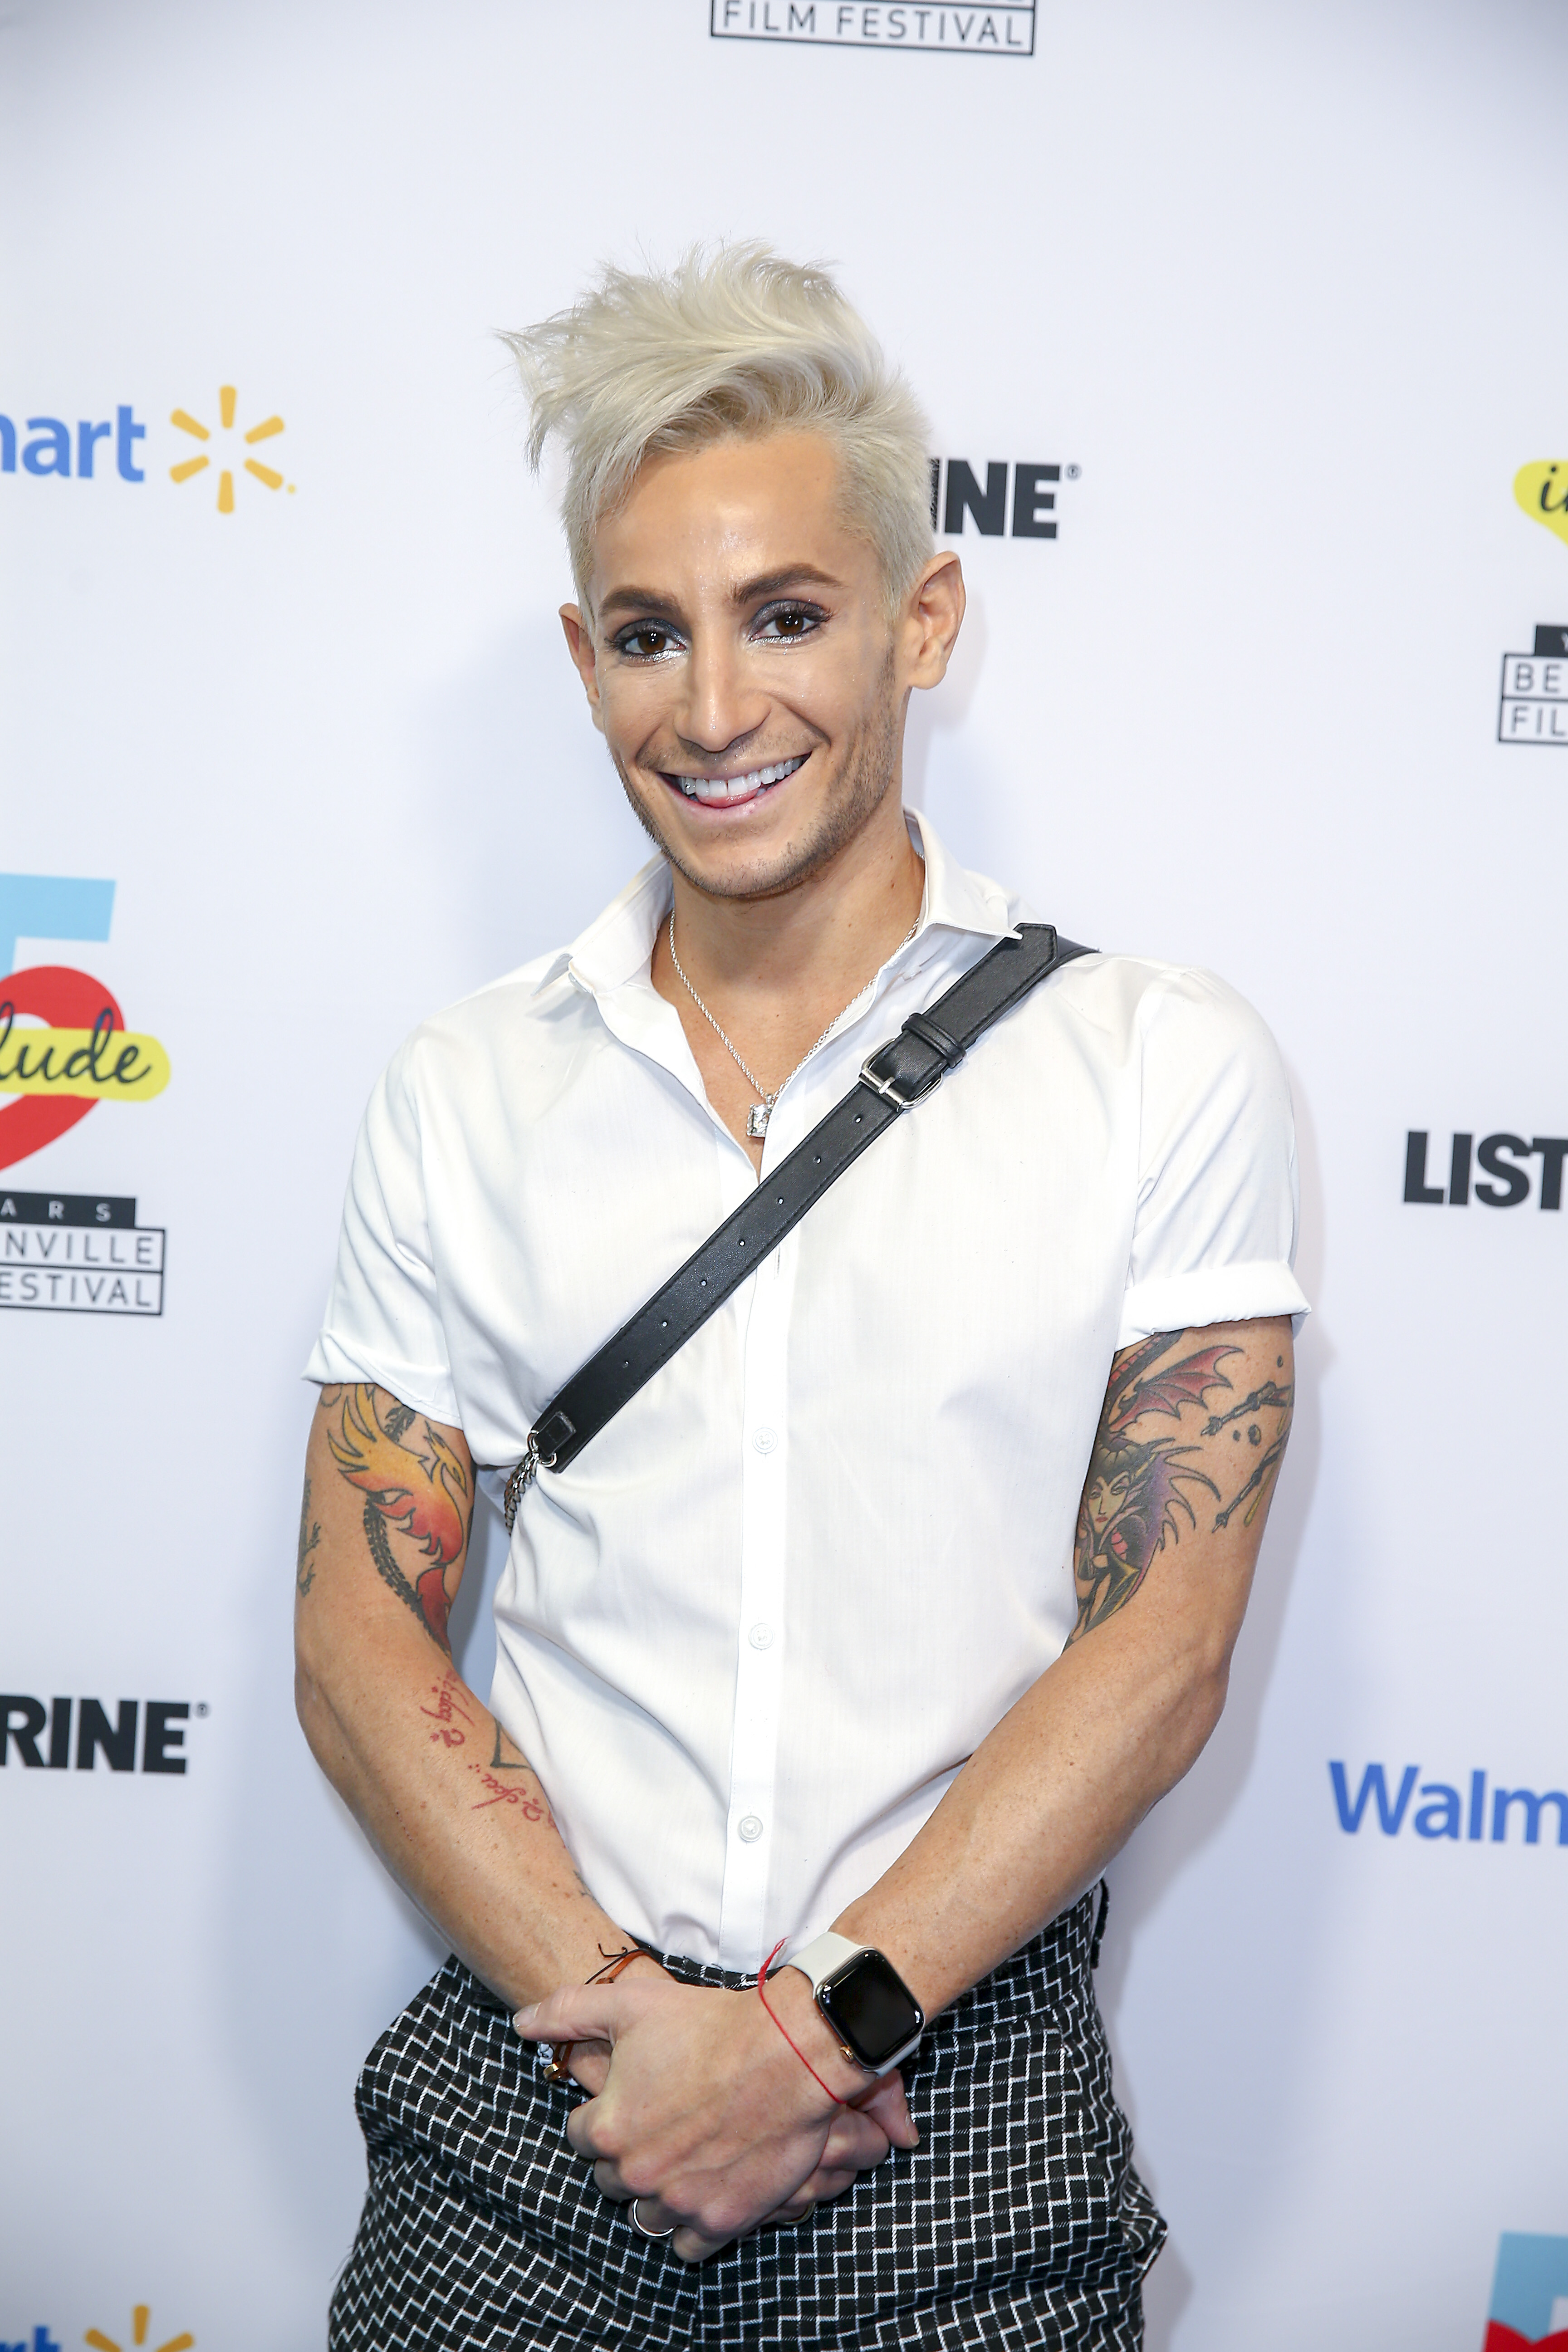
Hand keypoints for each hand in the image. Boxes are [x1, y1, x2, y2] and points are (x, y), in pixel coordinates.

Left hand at [514, 1964, 916, 2259]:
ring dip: (655, 2195)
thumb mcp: (632, 2004)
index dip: (604, 2114)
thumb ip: (566, 2012)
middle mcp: (639, 2173)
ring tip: (679, 2161)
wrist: (790, 2051)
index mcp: (609, 2127)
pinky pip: (688, 2247)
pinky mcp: (723, 2219)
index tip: (632, 2098)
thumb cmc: (710, 2024)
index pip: (580, 2137)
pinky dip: (691, 2226)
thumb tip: (521, 2023)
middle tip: (660, 2125)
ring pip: (646, 2219)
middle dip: (628, 2155)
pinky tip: (704, 2191)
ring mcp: (681, 2202)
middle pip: (612, 2180)